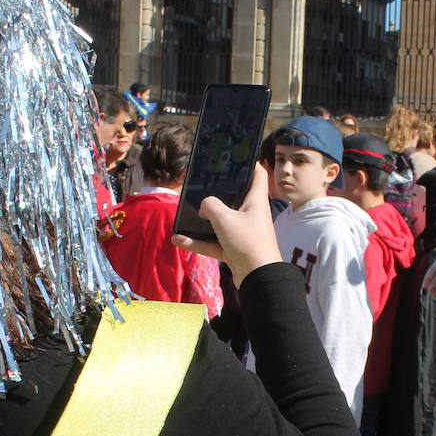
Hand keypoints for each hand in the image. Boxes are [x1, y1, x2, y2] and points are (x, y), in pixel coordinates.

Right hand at [172, 165, 281, 287]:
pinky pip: (212, 242)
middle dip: (218, 190)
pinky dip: (197, 242)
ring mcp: (241, 232)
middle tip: (201, 182)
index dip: (249, 163)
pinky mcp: (233, 249)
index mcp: (255, 201)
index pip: (257, 174)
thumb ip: (210, 206)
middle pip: (234, 196)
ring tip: (183, 214)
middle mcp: (250, 214)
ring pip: (219, 221)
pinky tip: (178, 239)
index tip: (234, 156)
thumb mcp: (224, 218)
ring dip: (201, 220)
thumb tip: (203, 206)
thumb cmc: (247, 241)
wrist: (258, 278)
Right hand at [422, 263, 435, 296]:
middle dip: (427, 278)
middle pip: (433, 270)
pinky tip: (426, 282)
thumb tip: (434, 294)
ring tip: (424, 286)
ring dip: (426, 277)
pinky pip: (430, 271)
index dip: (433, 282)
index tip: (429, 289)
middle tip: (424, 287)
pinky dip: (427, 276)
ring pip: (430, 270)